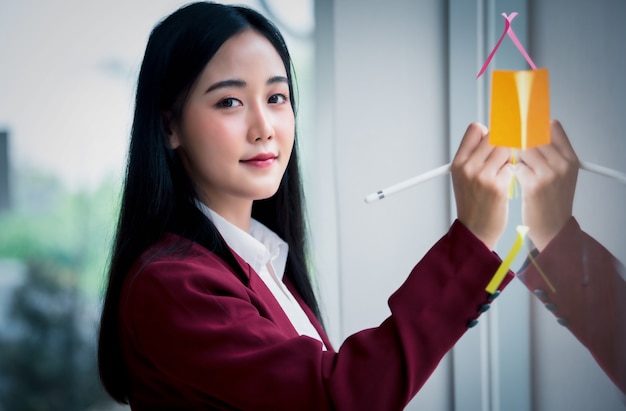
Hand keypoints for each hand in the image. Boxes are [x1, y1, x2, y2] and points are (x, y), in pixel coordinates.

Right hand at [451, 123, 513, 249]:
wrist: (475, 231)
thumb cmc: (473, 203)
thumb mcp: (463, 177)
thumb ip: (474, 156)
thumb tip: (493, 133)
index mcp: (458, 162)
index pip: (475, 128)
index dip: (489, 132)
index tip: (497, 139)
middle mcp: (468, 166)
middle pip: (494, 136)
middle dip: (504, 143)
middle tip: (504, 157)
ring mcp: (482, 176)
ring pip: (506, 149)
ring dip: (510, 157)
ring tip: (505, 170)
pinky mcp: (498, 186)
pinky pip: (513, 167)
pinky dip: (513, 173)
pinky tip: (508, 183)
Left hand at [515, 120, 578, 250]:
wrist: (553, 229)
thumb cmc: (551, 201)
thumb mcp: (561, 174)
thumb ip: (550, 153)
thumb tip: (528, 131)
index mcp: (570, 158)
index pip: (552, 127)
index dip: (532, 124)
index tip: (518, 124)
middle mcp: (562, 163)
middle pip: (533, 136)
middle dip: (517, 139)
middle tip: (506, 143)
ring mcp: (549, 174)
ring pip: (522, 149)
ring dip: (512, 155)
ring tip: (511, 165)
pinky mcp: (535, 185)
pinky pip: (515, 167)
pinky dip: (510, 170)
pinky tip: (511, 179)